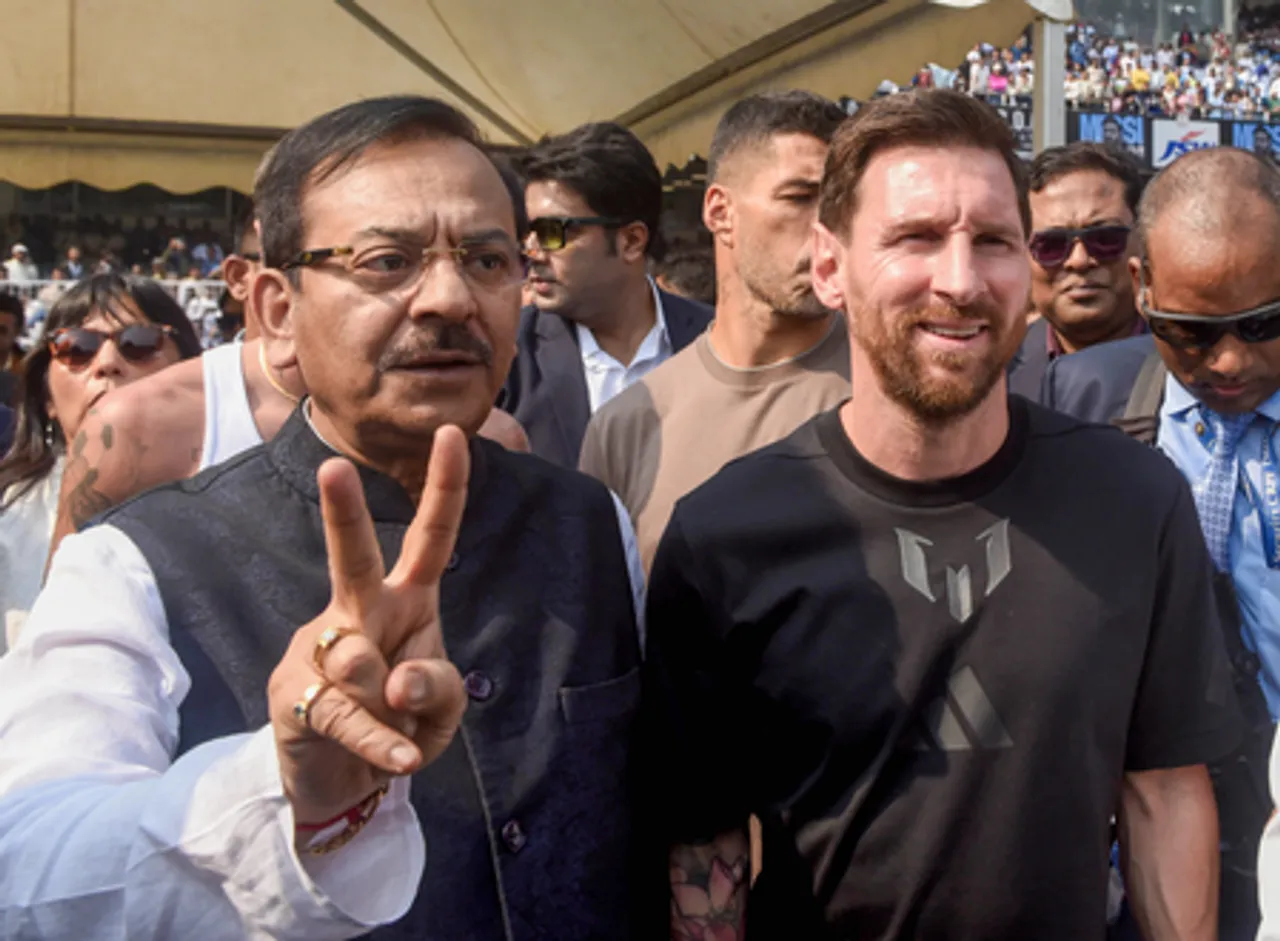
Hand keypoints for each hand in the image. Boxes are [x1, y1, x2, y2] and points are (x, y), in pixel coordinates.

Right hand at [267, 425, 469, 825]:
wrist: (340, 781)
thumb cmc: (397, 724)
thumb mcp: (441, 711)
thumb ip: (439, 688)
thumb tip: (397, 681)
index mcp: (407, 602)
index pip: (431, 539)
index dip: (446, 489)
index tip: (457, 432)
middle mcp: (360, 614)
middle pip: (354, 561)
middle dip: (344, 515)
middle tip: (333, 469)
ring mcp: (321, 650)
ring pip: (361, 659)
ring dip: (394, 706)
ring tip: (394, 730)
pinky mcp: (295, 695)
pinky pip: (349, 716)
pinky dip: (381, 742)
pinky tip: (397, 758)